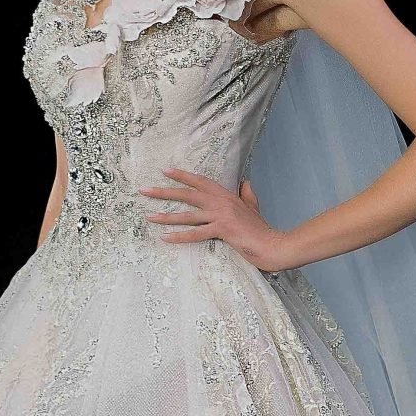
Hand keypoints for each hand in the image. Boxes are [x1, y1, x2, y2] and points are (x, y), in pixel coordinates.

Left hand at [138, 168, 295, 271]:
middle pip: (187, 194)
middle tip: (144, 190)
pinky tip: (166, 237)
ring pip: (188, 215)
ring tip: (149, 216)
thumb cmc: (260, 228)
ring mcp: (221, 215)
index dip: (182, 175)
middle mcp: (221, 202)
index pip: (200, 181)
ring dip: (166, 216)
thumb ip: (247, 194)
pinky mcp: (222, 230)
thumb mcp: (253, 206)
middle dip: (164, 192)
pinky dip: (180, 236)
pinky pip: (196, 234)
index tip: (165, 171)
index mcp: (226, 195)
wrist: (271, 244)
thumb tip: (244, 183)